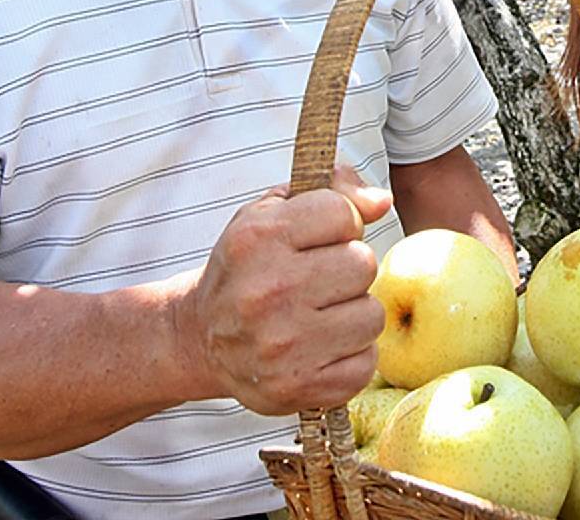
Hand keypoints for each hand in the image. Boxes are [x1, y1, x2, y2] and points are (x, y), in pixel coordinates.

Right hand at [170, 163, 393, 412]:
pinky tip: (321, 348)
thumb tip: (381, 201)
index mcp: (258, 239)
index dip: (341, 223)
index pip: (342, 214)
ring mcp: (282, 345)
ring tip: (321, 315)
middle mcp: (267, 291)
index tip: (322, 238)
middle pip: (363, 264)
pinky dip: (351, 356)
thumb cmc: (246, 268)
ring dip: (354, 314)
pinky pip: (366, 363)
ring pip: (371, 316)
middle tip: (322, 280)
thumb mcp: (271, 214)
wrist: (199, 338)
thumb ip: (331, 192)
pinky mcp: (297, 387)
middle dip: (349, 269)